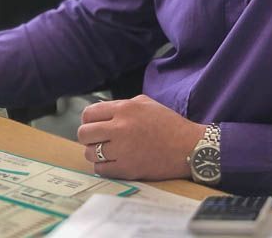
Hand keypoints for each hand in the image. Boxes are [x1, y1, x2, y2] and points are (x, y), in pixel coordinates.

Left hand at [77, 94, 205, 180]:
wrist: (187, 147)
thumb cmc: (168, 123)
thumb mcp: (145, 103)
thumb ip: (121, 105)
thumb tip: (101, 112)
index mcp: (124, 109)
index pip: (89, 114)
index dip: (89, 120)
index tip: (94, 125)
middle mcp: (120, 128)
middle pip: (84, 133)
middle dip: (89, 136)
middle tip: (98, 139)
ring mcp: (122, 150)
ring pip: (90, 153)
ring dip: (96, 152)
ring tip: (108, 151)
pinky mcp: (126, 169)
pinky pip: (100, 169)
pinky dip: (104, 166)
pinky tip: (115, 162)